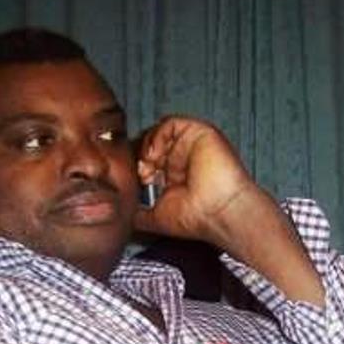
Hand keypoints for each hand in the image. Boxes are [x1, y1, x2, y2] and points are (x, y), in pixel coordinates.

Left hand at [133, 116, 259, 245]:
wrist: (219, 212)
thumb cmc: (198, 218)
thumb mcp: (158, 219)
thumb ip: (140, 214)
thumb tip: (124, 216)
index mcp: (175, 177)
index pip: (148, 161)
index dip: (136, 166)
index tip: (133, 179)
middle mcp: (183, 160)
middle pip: (152, 144)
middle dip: (140, 155)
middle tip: (140, 172)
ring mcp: (191, 146)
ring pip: (160, 133)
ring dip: (148, 145)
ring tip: (148, 163)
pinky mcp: (199, 133)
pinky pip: (172, 123)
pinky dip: (158, 135)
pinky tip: (155, 152)